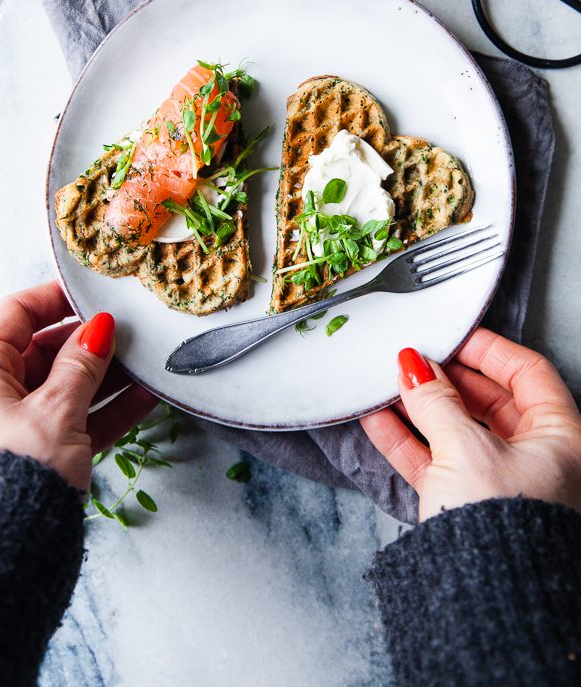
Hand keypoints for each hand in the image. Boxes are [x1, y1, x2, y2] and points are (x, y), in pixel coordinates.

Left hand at [0, 280, 156, 491]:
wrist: (5, 554)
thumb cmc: (13, 476)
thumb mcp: (55, 410)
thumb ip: (82, 365)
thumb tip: (99, 328)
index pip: (15, 314)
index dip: (55, 299)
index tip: (94, 293)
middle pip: (45, 351)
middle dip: (90, 343)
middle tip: (130, 332)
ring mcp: (14, 425)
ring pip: (65, 387)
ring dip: (106, 376)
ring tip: (145, 365)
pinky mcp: (37, 454)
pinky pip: (75, 421)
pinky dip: (106, 410)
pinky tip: (143, 399)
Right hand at [360, 328, 580, 520]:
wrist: (487, 604)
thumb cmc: (502, 527)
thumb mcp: (466, 448)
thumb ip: (436, 402)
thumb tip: (416, 367)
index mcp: (562, 440)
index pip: (527, 373)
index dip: (487, 350)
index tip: (451, 336)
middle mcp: (538, 460)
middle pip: (490, 400)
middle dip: (446, 378)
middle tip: (414, 359)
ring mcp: (500, 483)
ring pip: (458, 431)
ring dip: (420, 407)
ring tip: (386, 385)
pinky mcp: (466, 506)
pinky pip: (436, 461)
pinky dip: (407, 440)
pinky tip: (378, 420)